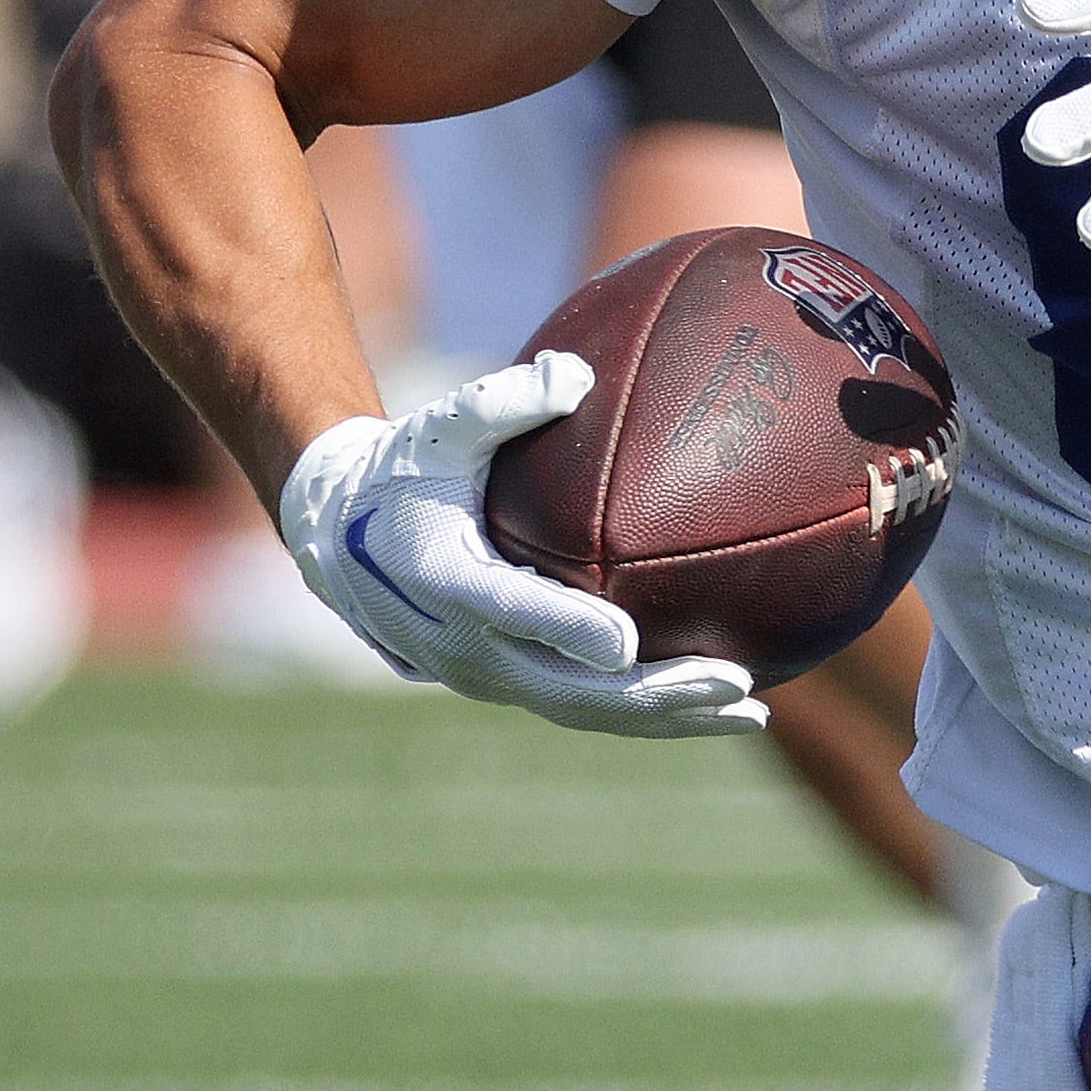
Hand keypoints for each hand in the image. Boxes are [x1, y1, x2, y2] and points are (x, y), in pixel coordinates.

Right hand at [273, 360, 770, 735]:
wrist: (341, 539)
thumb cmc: (404, 470)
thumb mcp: (439, 427)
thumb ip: (502, 401)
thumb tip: (575, 372)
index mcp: (446, 579)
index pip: (514, 612)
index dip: (569, 632)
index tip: (629, 645)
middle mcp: (465, 646)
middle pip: (568, 689)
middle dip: (654, 696)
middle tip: (733, 686)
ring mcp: (486, 676)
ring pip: (583, 711)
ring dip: (665, 717)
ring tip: (748, 710)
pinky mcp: (508, 682)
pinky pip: (581, 705)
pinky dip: (645, 712)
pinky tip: (715, 703)